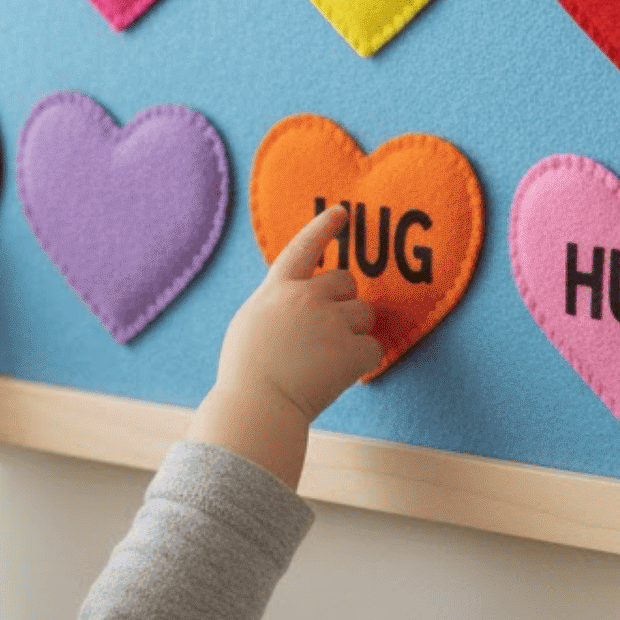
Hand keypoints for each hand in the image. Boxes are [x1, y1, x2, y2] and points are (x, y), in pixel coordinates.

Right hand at [189, 205, 381, 487]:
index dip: (324, 228)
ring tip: (326, 360)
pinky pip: (372, 348)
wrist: (257, 406)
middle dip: (344, 301)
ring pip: (363, 314)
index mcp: (277, 290)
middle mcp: (306, 298)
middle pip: (346, 281)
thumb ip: (277, 304)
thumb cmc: (246, 373)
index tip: (342, 213)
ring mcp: (331, 322)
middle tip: (327, 331)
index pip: (304, 247)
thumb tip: (298, 298)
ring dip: (353, 333)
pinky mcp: (351, 350)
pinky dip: (361, 362)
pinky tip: (338, 376)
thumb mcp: (251, 323)